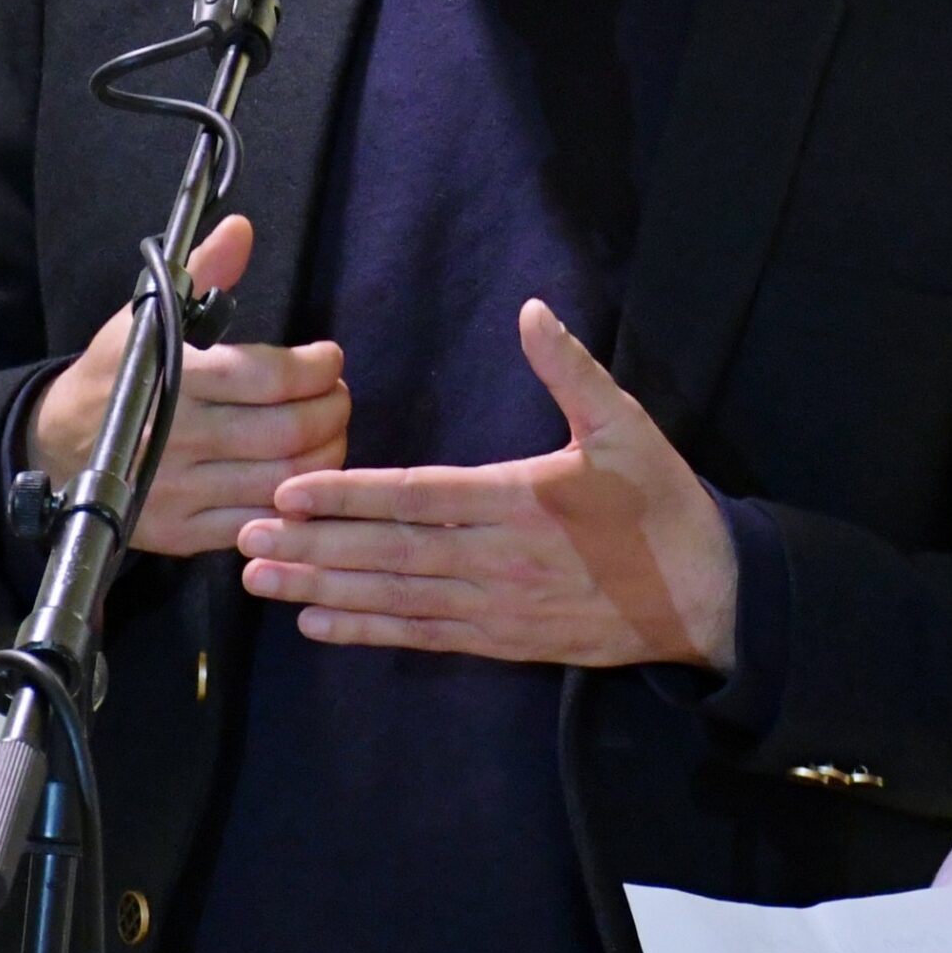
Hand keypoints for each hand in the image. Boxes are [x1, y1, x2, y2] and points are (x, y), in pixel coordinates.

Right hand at [32, 215, 350, 557]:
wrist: (54, 446)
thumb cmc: (115, 375)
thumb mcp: (147, 317)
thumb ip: (204, 273)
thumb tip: (241, 229)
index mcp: (173, 379)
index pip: (269, 378)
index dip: (317, 369)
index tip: (329, 359)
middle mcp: (175, 438)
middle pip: (288, 433)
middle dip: (333, 411)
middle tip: (337, 397)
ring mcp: (178, 492)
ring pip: (283, 482)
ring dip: (327, 456)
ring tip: (329, 433)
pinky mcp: (180, 534)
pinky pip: (259, 524)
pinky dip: (295, 503)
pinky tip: (304, 478)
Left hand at [237, 299, 740, 670]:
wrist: (708, 596)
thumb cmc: (663, 503)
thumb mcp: (626, 425)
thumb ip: (571, 370)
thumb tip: (530, 312)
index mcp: (521, 499)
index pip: (417, 496)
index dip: (348, 494)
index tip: (288, 491)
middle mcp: (498, 558)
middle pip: (388, 552)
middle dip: (312, 545)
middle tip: (244, 537)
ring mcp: (497, 607)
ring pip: (395, 597)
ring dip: (323, 589)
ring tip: (261, 581)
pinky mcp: (504, 640)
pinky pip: (423, 635)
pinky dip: (368, 630)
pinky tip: (319, 624)